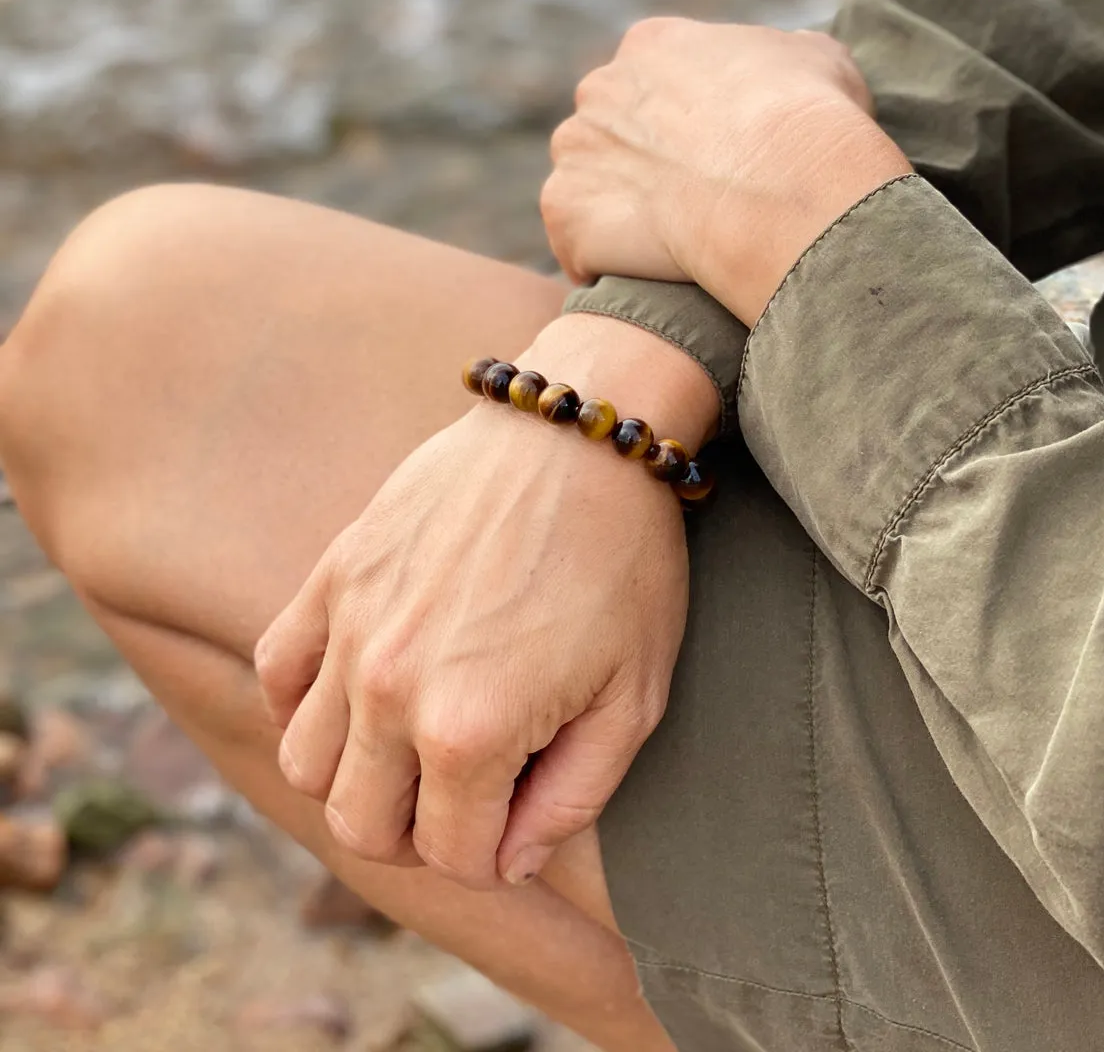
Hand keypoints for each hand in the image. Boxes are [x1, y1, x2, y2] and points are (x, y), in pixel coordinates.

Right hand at [255, 313, 718, 888]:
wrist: (580, 434)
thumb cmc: (623, 562)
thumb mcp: (633, 696)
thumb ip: (572, 799)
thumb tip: (509, 860)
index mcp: (471, 731)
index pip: (453, 855)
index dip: (492, 853)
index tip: (518, 817)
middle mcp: (392, 689)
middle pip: (364, 827)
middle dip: (419, 835)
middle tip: (467, 798)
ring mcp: (352, 629)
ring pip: (306, 765)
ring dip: (356, 782)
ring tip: (411, 752)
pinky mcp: (334, 574)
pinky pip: (279, 670)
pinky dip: (301, 705)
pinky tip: (352, 696)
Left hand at [542, 18, 911, 324]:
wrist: (778, 183)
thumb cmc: (811, 120)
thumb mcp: (819, 61)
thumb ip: (784, 63)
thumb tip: (787, 79)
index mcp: (653, 47)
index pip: (652, 88)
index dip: (683, 132)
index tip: (712, 166)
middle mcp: (599, 90)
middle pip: (609, 138)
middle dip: (642, 173)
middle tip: (689, 212)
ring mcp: (574, 152)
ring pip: (588, 193)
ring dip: (618, 222)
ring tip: (668, 255)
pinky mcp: (563, 213)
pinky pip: (577, 250)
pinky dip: (604, 269)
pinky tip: (645, 283)